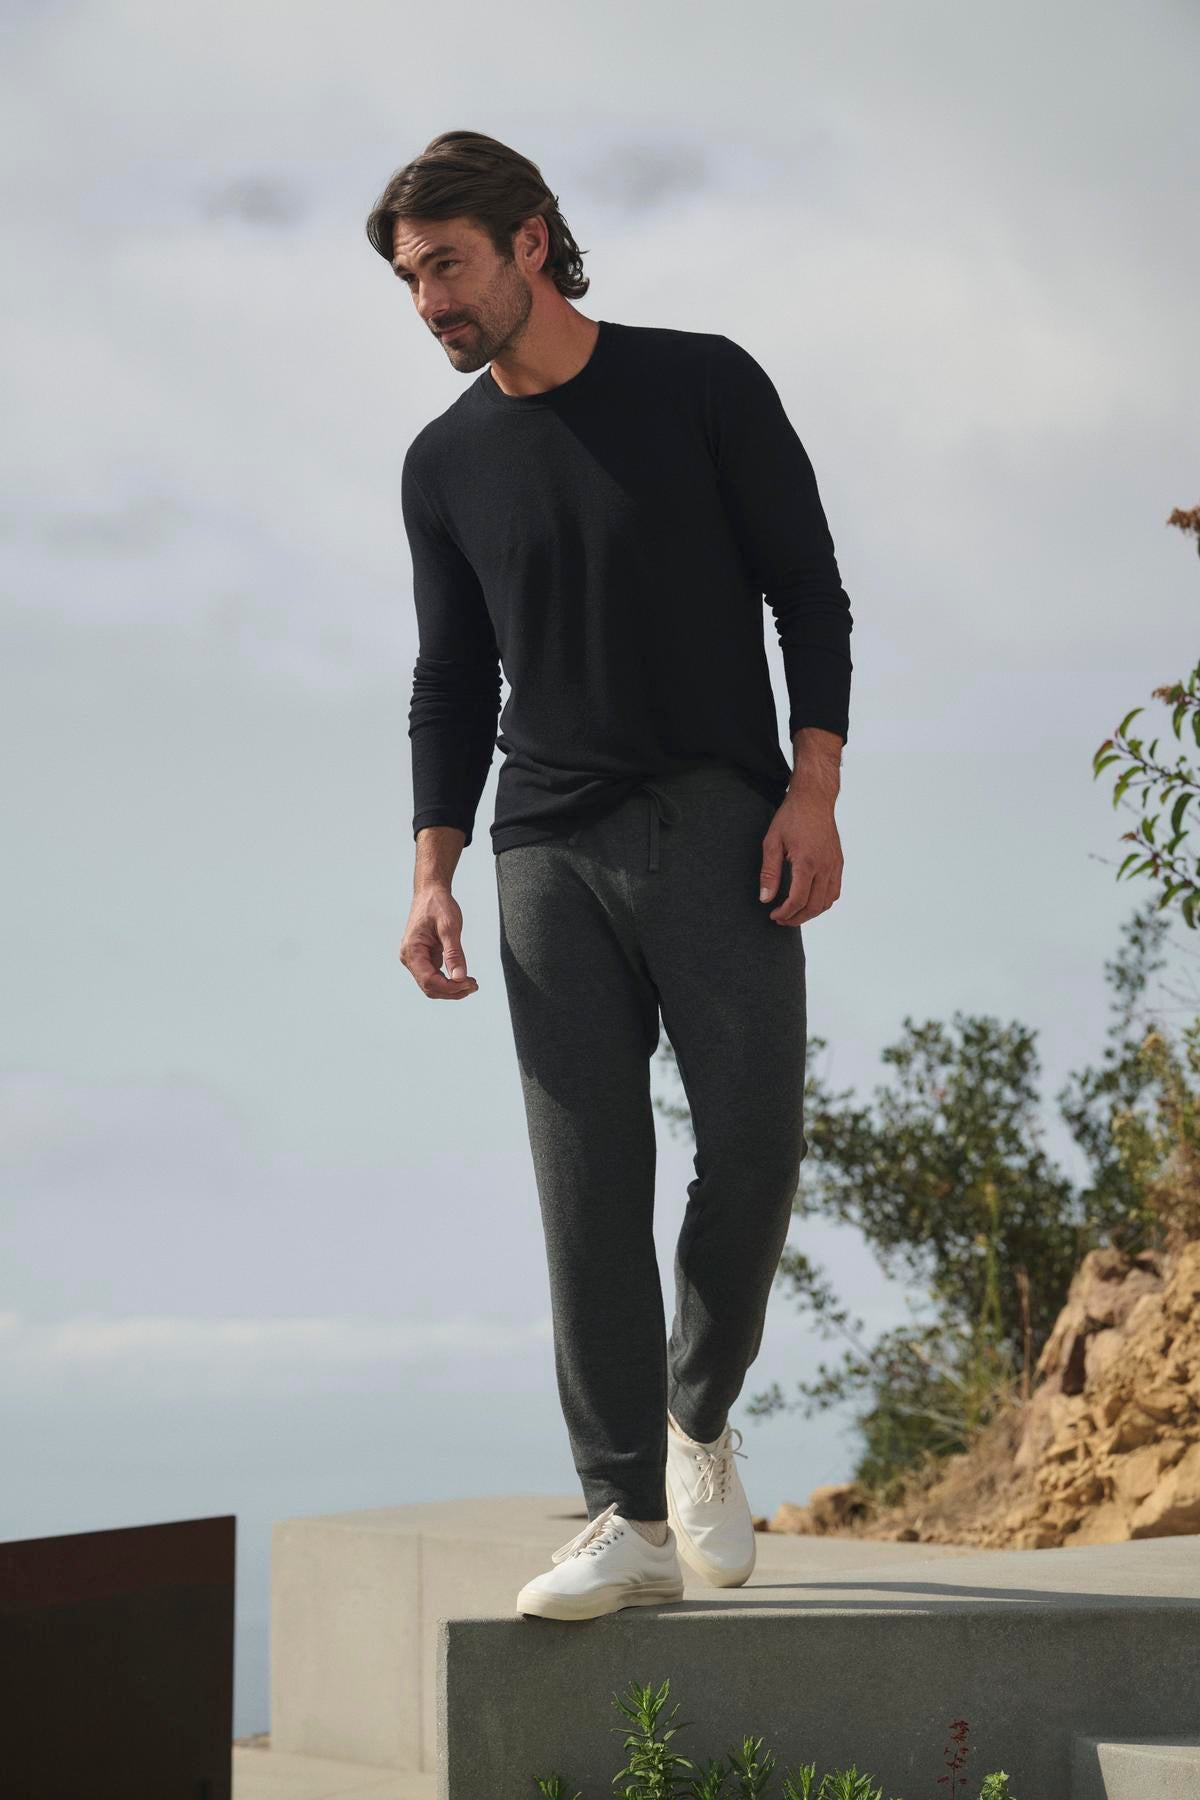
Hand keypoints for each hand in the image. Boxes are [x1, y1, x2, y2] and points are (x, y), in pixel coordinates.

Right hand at [400, 883, 479, 998]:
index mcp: (412, 950)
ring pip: (432, 985)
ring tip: (471, 984)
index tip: (469, 983)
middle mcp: (409, 958)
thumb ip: (454, 953)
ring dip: (451, 988)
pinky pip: (434, 976)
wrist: (431, 892)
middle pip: (429, 987)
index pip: (428, 981)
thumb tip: (460, 977)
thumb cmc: (438, 905)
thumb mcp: (450, 927)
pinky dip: (449, 981)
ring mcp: (415, 959)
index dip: (449, 987)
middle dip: (452, 991)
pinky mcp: (423, 958)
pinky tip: (464, 978)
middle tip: (474, 986)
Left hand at [759, 788, 842, 925]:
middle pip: (814, 906)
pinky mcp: (838, 862)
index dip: (785, 913)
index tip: (774, 915)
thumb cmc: (792, 817)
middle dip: (797, 918)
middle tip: (781, 919)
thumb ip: (769, 873)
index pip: (798, 900)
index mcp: (807, 862)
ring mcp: (834, 865)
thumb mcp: (772, 842)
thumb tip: (765, 898)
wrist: (814, 799)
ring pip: (827, 901)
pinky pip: (834, 891)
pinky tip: (810, 901)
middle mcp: (824, 866)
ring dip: (811, 913)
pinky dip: (823, 902)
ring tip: (794, 913)